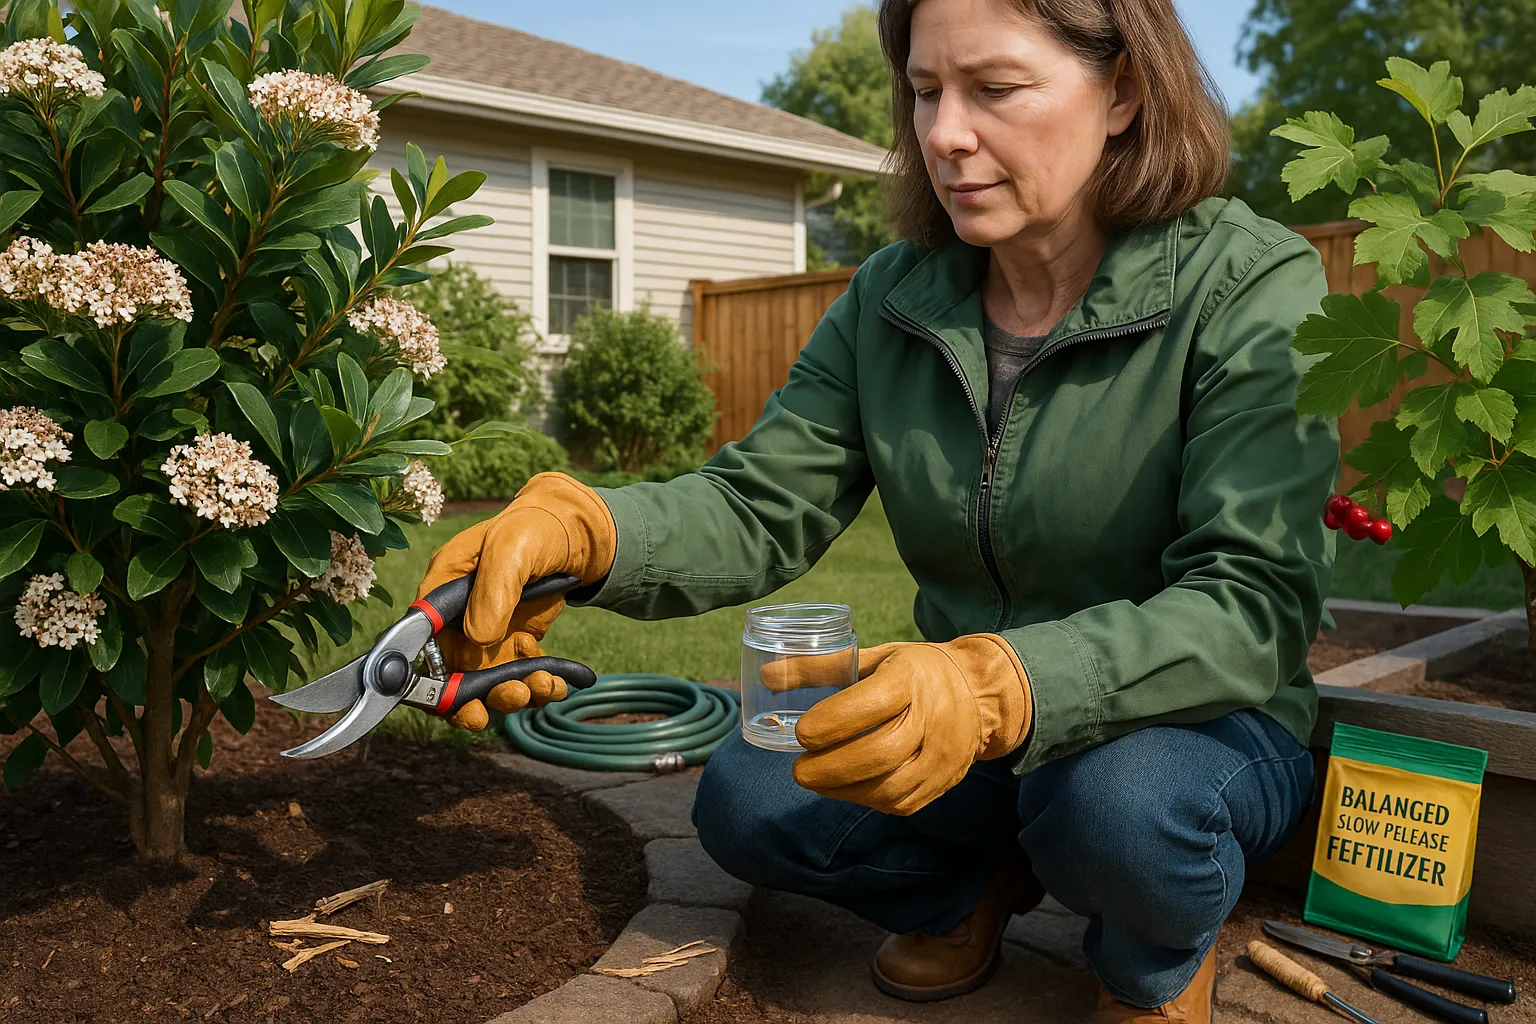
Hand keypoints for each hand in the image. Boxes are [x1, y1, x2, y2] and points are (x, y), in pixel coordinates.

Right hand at [416, 472, 616, 729]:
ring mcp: (486, 633)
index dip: (433, 677)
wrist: (574, 533)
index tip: (458, 701)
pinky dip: (537, 687)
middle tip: (510, 697)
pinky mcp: (514, 644)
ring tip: (542, 685)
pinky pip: (518, 676)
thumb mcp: (512, 548)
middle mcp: (459, 617)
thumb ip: (493, 590)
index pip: (423, 639)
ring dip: (512, 693)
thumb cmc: (534, 530)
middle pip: (451, 672)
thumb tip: (478, 637)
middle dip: (477, 697)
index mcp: (444, 588)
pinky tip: (557, 682)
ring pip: (487, 681)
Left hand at [760, 635, 1032, 814]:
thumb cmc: (914, 672)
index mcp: (912, 678)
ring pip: (890, 786)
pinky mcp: (941, 782)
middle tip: (799, 769)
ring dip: (844, 789)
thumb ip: (821, 667)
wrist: (979, 694)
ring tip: (815, 780)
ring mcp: (941, 755)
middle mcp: (932, 718)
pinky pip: (900, 802)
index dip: (832, 722)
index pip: (872, 703)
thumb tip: (766, 675)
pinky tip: (843, 789)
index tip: (802, 733)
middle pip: (879, 753)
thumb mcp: (875, 657)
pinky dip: (865, 798)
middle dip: (830, 767)